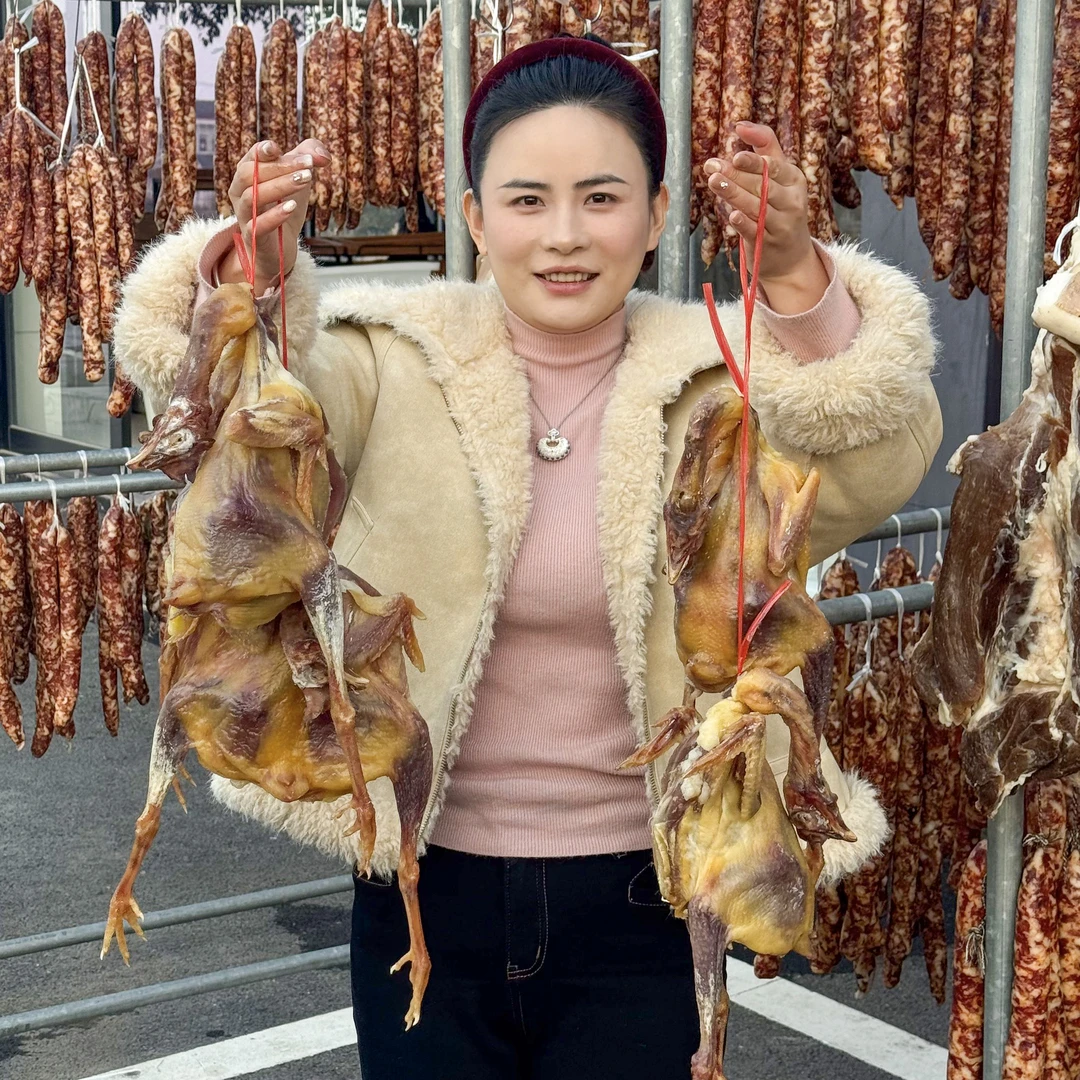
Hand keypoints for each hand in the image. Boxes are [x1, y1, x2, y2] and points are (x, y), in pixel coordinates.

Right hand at [219, 138, 331, 294]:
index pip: (251, 157)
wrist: (280, 247)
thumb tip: (323, 156)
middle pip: (250, 173)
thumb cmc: (284, 207)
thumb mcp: (297, 178)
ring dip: (280, 186)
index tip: (279, 148)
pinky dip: (275, 215)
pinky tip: (292, 207)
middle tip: (308, 167)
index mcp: (247, 174)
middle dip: (280, 167)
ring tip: (305, 180)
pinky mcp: (253, 237)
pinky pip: (258, 225)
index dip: (263, 151)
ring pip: (253, 197)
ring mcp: (244, 215)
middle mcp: (240, 192)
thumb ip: (308, 157)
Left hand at [704, 121, 828, 313]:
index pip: (774, 167)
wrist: (791, 257)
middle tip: (712, 167)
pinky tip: (732, 215)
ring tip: (714, 182)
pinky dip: (743, 224)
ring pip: (757, 207)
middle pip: (762, 186)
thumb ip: (764, 147)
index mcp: (794, 180)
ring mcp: (781, 224)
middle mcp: (792, 201)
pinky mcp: (767, 244)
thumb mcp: (779, 177)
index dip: (754, 161)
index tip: (734, 156)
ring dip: (734, 194)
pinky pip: (754, 231)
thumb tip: (740, 126)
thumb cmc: (779, 208)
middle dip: (736, 175)